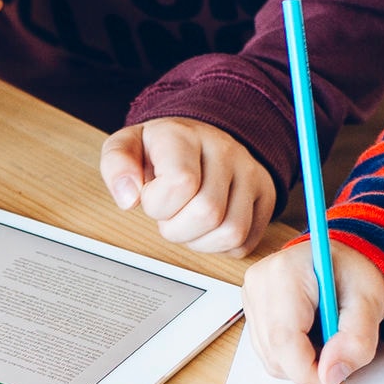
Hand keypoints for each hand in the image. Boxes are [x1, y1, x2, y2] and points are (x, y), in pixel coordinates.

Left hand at [100, 118, 274, 256]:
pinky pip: (246, 241)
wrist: (200, 137)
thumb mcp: (127, 146)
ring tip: (188, 222)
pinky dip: (221, 246)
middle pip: (208, 213)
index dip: (158, 205)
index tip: (152, 197)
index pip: (181, 184)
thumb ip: (117, 166)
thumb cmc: (160, 149)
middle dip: (177, 228)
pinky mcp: (266, 195)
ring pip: (232, 232)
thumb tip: (128, 198)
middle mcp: (225, 150)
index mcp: (185, 136)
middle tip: (170, 215)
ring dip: (200, 242)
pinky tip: (207, 228)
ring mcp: (250, 172)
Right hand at [245, 239, 383, 383]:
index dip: (309, 372)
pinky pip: (268, 353)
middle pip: (275, 354)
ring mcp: (251, 298)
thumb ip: (356, 341)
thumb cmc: (357, 274)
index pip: (285, 341)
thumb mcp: (370, 303)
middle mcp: (259, 284)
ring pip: (270, 359)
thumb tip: (330, 375)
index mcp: (285, 274)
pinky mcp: (252, 312)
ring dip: (301, 363)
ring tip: (326, 338)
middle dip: (309, 368)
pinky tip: (311, 337)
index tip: (335, 379)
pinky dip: (293, 357)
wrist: (346, 261)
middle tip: (338, 351)